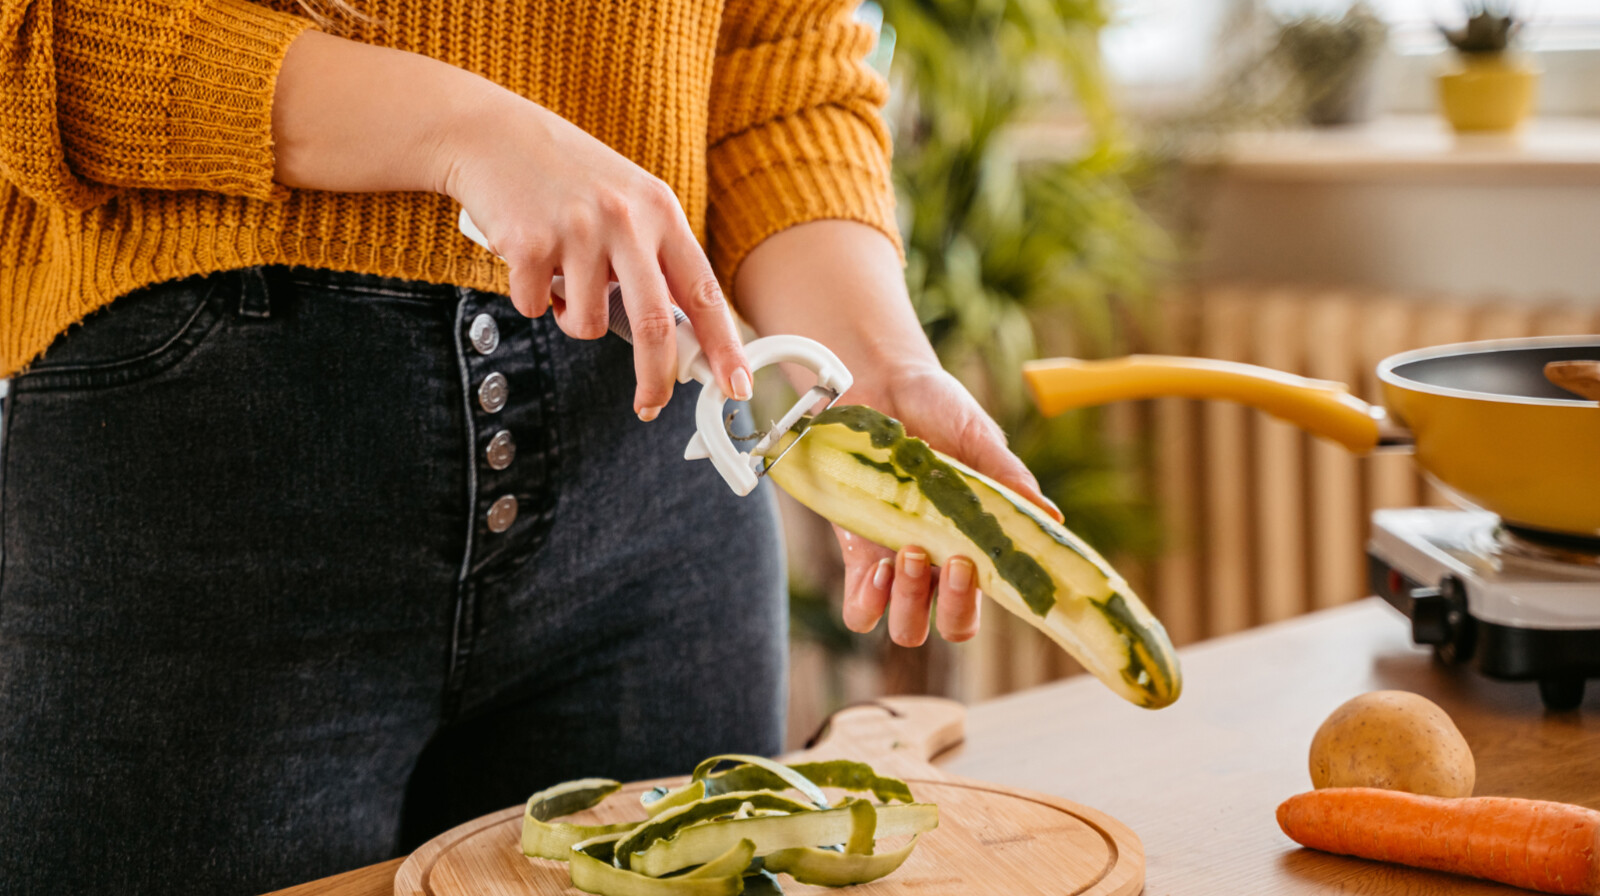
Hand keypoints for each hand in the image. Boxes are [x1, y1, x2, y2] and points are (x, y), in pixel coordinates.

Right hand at [440, 94, 751, 418]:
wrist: (492, 136)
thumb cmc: (565, 177)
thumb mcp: (627, 202)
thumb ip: (652, 259)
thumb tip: (672, 337)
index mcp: (661, 211)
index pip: (704, 291)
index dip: (724, 345)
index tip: (738, 385)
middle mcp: (625, 220)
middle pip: (653, 324)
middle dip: (654, 377)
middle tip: (650, 404)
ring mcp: (577, 231)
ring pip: (585, 324)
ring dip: (571, 320)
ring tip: (561, 278)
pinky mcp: (529, 244)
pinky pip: (537, 308)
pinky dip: (532, 298)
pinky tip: (528, 260)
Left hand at [835, 364, 1061, 646]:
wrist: (878, 382)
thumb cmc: (936, 407)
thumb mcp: (978, 438)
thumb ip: (1009, 479)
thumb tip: (1051, 519)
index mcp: (977, 541)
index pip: (998, 598)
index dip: (998, 603)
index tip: (985, 570)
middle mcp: (940, 562)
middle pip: (952, 626)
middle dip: (955, 607)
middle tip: (950, 558)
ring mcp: (896, 561)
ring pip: (909, 627)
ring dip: (911, 605)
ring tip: (908, 554)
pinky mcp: (856, 552)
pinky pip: (861, 610)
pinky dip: (869, 603)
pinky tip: (877, 568)